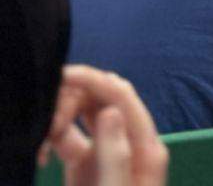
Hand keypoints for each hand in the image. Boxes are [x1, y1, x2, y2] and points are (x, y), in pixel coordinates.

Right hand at [40, 66, 167, 185]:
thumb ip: (116, 155)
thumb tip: (110, 111)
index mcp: (146, 145)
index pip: (123, 97)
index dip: (95, 80)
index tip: (64, 74)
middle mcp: (128, 141)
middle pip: (102, 98)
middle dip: (72, 100)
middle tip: (49, 126)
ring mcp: (106, 151)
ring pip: (83, 114)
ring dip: (59, 117)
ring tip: (41, 140)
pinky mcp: (85, 164)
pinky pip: (67, 138)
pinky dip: (50, 139)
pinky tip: (39, 155)